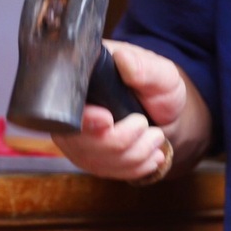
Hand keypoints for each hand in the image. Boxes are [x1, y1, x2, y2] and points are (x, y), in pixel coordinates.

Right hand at [51, 41, 183, 180]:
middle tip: (151, 129)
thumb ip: (144, 68)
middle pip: (78, 140)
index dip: (85, 119)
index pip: (68, 106)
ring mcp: (76, 135)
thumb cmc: (159, 87)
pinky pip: (103, 171)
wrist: (163, 112)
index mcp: (84, 79)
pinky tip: (152, 158)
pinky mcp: (86, 156)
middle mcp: (71, 109)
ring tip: (156, 138)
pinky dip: (132, 168)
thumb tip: (124, 60)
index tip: (107, 120)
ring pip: (93, 159)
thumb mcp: (160, 73)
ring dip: (133, 155)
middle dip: (121, 140)